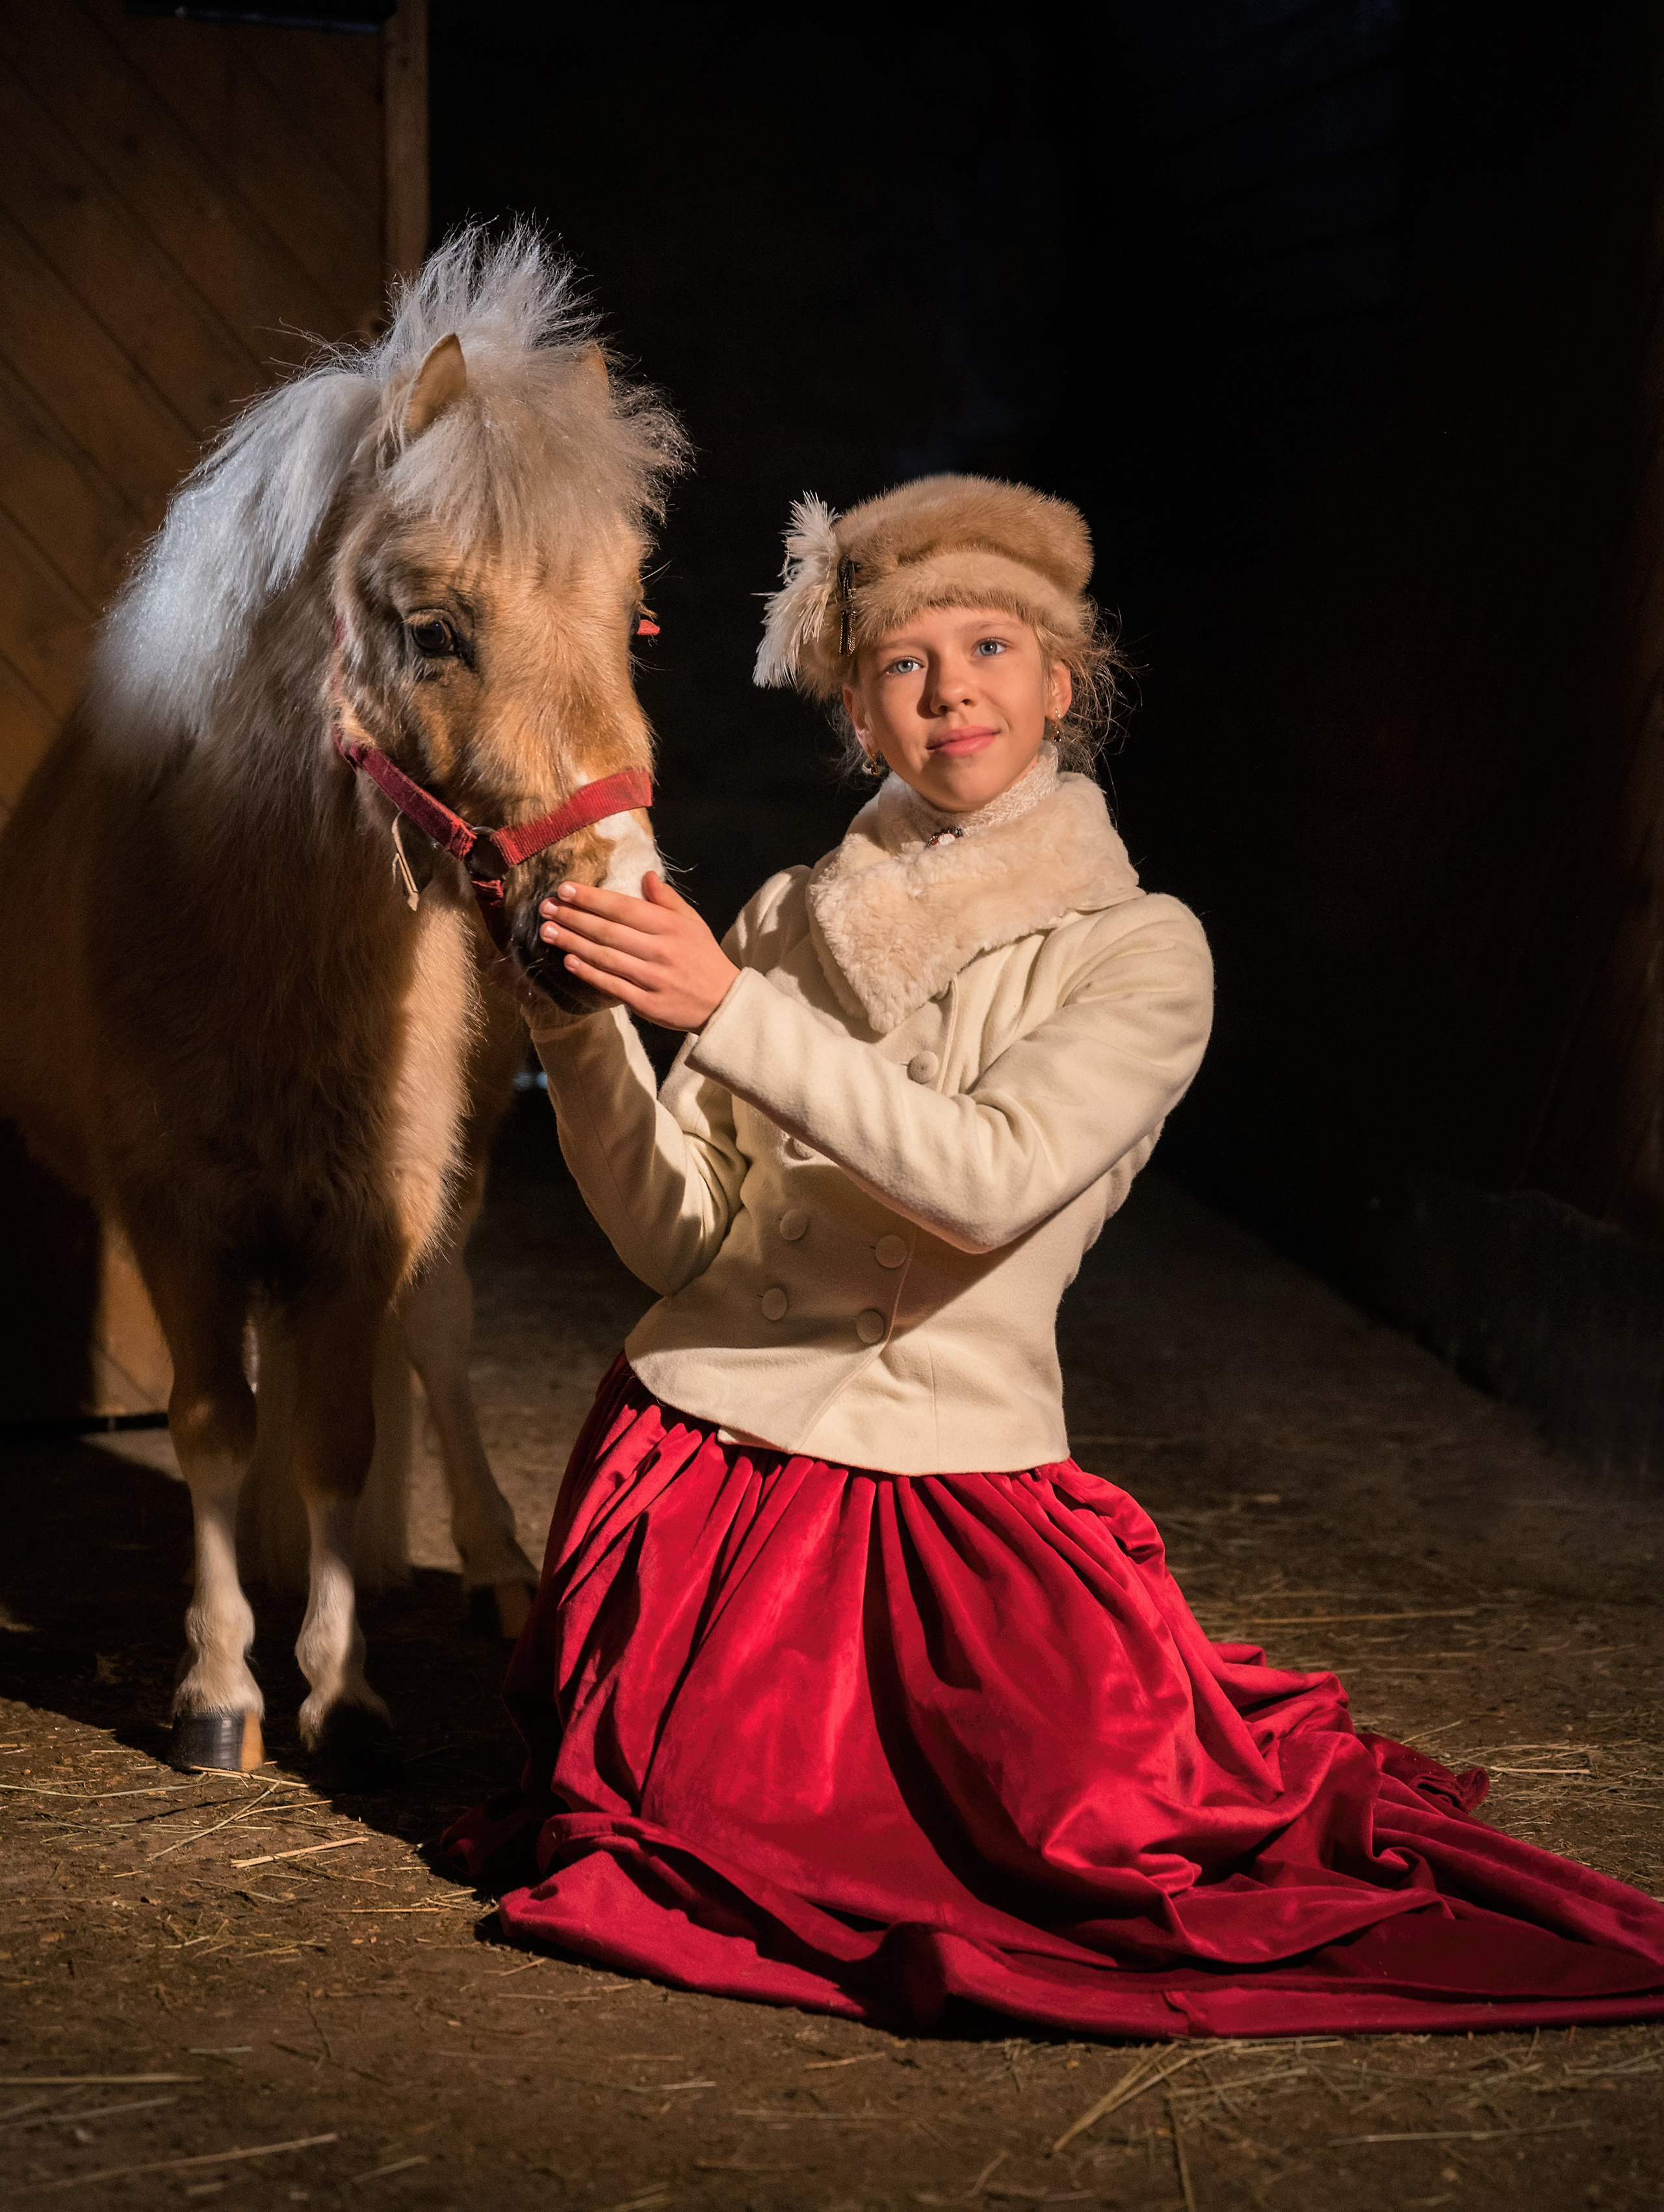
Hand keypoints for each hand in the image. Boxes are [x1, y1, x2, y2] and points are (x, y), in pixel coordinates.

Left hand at [538, 872, 738, 1030]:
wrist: (724, 1002)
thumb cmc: (703, 957)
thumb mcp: (692, 922)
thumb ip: (667, 899)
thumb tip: (646, 875)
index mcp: (669, 926)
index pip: (623, 908)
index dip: (591, 898)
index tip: (564, 889)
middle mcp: (660, 950)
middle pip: (608, 931)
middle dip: (573, 918)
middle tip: (546, 909)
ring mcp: (653, 978)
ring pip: (606, 957)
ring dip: (573, 944)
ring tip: (548, 932)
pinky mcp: (648, 1003)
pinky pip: (613, 985)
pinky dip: (590, 973)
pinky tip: (569, 962)